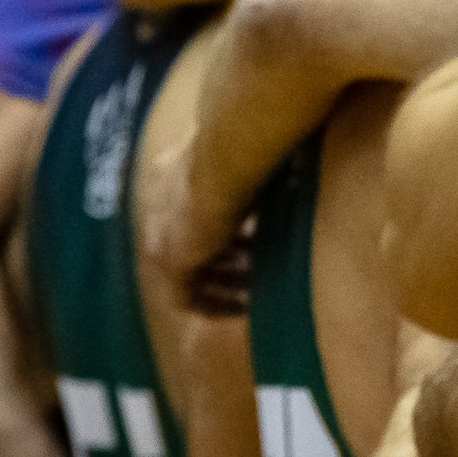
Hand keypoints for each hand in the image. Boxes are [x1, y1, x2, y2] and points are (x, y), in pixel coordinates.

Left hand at [136, 137, 250, 315]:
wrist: (226, 158)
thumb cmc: (249, 148)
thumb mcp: (255, 160)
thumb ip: (264, 171)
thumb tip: (298, 174)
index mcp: (171, 174)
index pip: (191, 210)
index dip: (224, 227)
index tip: (254, 239)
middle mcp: (158, 205)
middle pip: (190, 241)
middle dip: (224, 259)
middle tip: (257, 269)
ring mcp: (160, 235)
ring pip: (189, 270)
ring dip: (222, 283)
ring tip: (254, 292)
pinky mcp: (170, 261)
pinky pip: (186, 297)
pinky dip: (214, 304)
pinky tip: (242, 308)